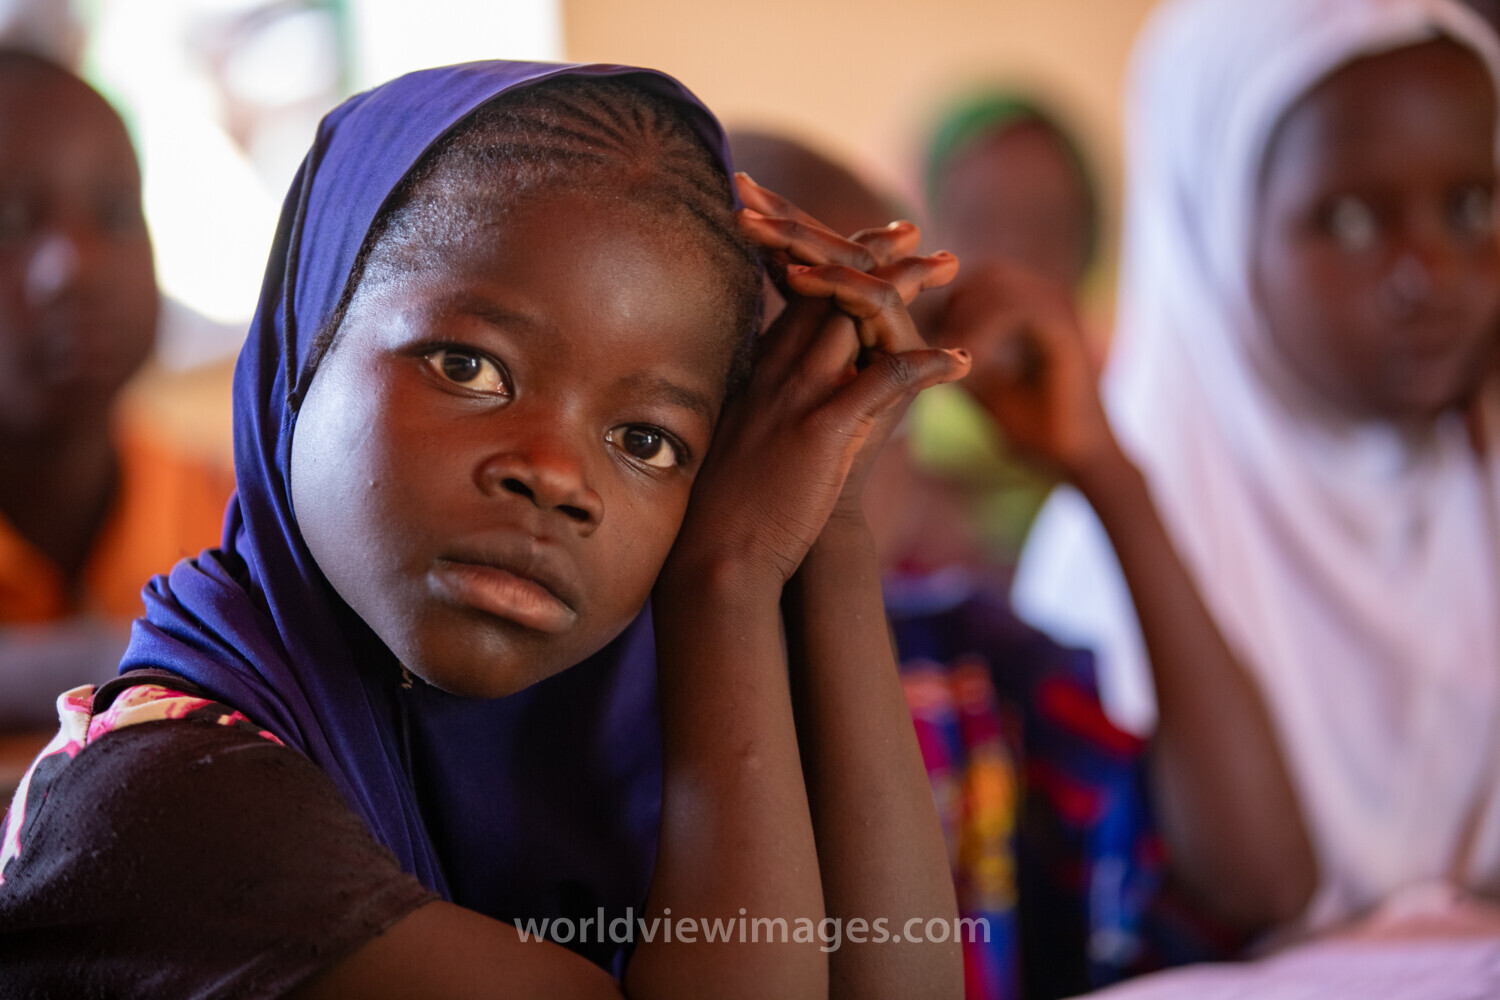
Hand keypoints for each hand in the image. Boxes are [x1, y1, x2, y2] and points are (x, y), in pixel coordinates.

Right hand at [665, 177, 967, 587]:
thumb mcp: (753, 440)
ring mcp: (798, 396)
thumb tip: (801, 398)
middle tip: (917, 234)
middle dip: (876, 255)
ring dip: (906, 288)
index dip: (838, 262)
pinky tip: (961, 359)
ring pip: (855, 318)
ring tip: (946, 266)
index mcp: (761, 371)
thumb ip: (775, 407)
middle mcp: (776, 371)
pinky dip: (925, 365)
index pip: (803, 297)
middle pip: (830, 291)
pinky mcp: (821, 430)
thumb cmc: (733, 506)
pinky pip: (882, 380)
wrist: (716, 554)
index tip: (872, 241)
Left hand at [932, 261, 1118, 483]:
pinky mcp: (1066, 329)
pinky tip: (968, 363)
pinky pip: (1016, 310)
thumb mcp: (983, 385)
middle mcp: (1050, 300)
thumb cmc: (1033, 427)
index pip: (983, 278)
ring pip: (997, 285)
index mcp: (1035, 309)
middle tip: (933, 345)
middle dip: (953, 306)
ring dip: (964, 319)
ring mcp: (1061, 310)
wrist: (1075, 458)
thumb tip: (917, 339)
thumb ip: (958, 356)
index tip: (927, 338)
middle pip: (987, 274)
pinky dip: (985, 332)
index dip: (950, 301)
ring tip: (946, 356)